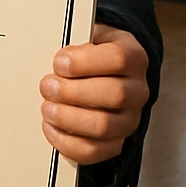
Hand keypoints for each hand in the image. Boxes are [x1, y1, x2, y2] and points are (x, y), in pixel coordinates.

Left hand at [39, 22, 149, 166]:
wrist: (109, 73)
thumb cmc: (94, 53)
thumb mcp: (90, 35)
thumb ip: (76, 40)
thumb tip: (59, 58)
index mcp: (134, 57)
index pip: (118, 59)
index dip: (84, 62)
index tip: (59, 62)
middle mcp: (138, 90)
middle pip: (115, 95)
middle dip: (73, 92)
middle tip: (48, 86)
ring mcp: (129, 119)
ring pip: (104, 127)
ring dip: (68, 118)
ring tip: (48, 108)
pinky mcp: (116, 142)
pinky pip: (94, 151)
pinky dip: (67, 143)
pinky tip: (51, 127)